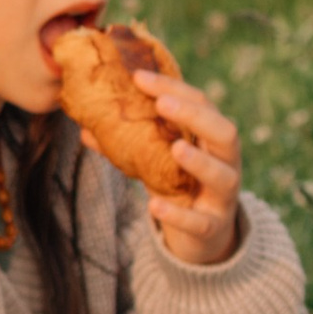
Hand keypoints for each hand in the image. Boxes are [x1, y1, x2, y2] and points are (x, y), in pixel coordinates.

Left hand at [135, 65, 243, 265]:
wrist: (202, 237)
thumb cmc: (179, 186)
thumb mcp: (156, 160)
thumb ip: (128, 144)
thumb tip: (86, 126)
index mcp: (211, 138)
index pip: (201, 104)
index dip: (173, 88)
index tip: (139, 76)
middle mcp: (225, 163)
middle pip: (224, 133)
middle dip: (195, 116)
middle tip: (162, 103)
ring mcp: (222, 197)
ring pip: (223, 176)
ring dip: (200, 161)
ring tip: (175, 148)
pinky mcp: (212, 227)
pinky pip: (199, 222)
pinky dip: (177, 214)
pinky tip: (154, 205)